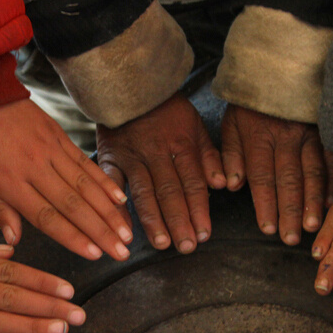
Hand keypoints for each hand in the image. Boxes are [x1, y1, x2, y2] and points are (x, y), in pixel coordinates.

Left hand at [0, 99, 131, 260]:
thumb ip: (0, 211)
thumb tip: (15, 242)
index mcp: (11, 183)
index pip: (48, 217)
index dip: (73, 238)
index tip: (94, 255)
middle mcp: (36, 168)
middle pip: (74, 206)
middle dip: (101, 231)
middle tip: (122, 252)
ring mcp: (51, 151)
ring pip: (86, 187)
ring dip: (109, 212)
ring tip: (127, 233)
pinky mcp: (60, 137)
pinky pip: (86, 164)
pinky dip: (105, 182)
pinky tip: (121, 199)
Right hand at [97, 93, 224, 253]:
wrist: (129, 85)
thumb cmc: (167, 109)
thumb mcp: (195, 125)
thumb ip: (209, 156)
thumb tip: (223, 184)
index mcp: (182, 145)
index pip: (193, 183)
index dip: (200, 210)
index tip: (205, 234)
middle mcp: (157, 153)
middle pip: (170, 192)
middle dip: (180, 221)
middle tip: (187, 247)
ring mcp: (132, 157)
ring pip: (144, 193)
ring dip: (153, 220)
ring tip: (162, 244)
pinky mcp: (109, 158)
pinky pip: (111, 184)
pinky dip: (116, 205)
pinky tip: (123, 227)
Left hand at [221, 105, 332, 244]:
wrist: (277, 67)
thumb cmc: (250, 103)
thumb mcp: (231, 123)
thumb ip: (230, 155)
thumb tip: (231, 185)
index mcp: (259, 137)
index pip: (262, 177)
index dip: (265, 205)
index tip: (268, 228)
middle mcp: (286, 137)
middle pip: (288, 180)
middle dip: (290, 212)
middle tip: (290, 238)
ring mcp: (308, 134)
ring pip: (312, 172)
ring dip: (313, 202)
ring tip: (312, 226)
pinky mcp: (324, 131)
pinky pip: (331, 159)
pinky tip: (332, 201)